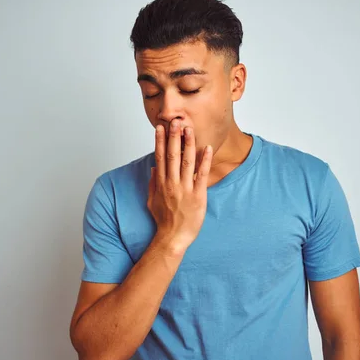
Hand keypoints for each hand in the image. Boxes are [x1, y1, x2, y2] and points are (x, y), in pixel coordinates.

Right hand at [147, 120, 212, 252]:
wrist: (173, 237)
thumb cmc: (164, 221)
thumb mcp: (152, 201)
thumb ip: (152, 184)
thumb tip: (153, 168)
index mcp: (161, 183)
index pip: (160, 157)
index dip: (160, 141)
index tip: (160, 127)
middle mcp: (172, 183)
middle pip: (172, 155)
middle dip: (174, 137)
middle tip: (175, 121)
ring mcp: (185, 188)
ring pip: (187, 161)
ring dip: (188, 144)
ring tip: (189, 129)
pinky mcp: (198, 195)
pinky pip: (202, 175)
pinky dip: (204, 161)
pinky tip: (207, 148)